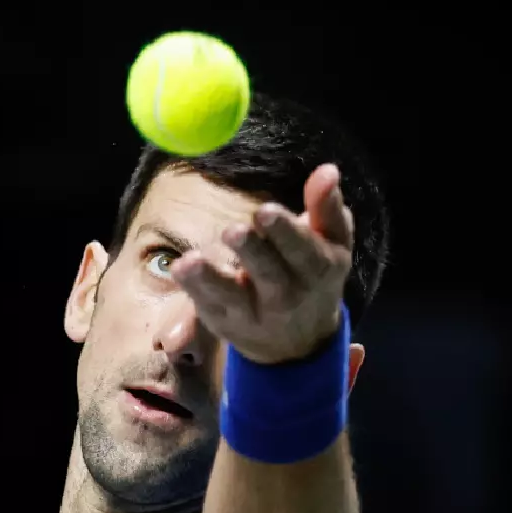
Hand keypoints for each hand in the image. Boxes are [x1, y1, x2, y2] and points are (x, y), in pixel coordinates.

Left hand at [171, 163, 353, 364]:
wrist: (300, 342)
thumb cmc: (314, 276)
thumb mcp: (331, 243)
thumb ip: (327, 207)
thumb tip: (327, 170)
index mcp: (316, 270)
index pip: (302, 251)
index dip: (284, 232)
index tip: (264, 211)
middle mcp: (286, 296)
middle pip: (268, 275)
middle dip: (251, 253)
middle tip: (234, 230)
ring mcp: (252, 314)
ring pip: (231, 298)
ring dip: (211, 279)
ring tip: (191, 261)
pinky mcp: (224, 322)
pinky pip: (207, 307)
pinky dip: (193, 290)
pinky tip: (180, 269)